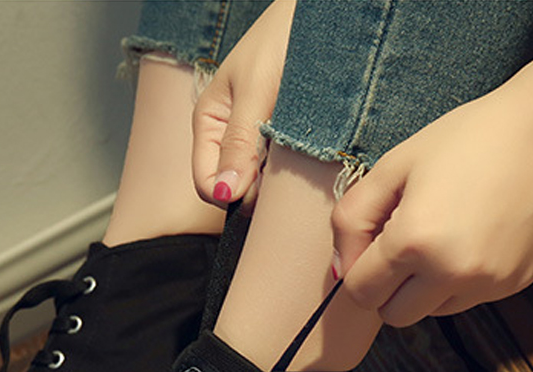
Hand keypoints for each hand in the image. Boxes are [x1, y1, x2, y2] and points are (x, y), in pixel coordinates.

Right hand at [192, 1, 294, 208]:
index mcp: (210, 123)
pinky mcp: (281, 139)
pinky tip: (306, 151)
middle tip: (285, 167)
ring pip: (258, 183)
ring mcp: (255, 139)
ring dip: (277, 181)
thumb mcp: (256, 90)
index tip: (261, 184)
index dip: (231, 193)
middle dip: (256, 189)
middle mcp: (228, 136)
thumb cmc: (285, 35)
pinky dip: (292, 170)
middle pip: (233, 188)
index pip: (207, 184)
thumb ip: (239, 142)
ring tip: (298, 154)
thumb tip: (225, 192)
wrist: (325, 11)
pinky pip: (280, 170)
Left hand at [333, 44, 532, 326]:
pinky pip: (464, 302)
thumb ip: (351, 220)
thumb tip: (340, 271)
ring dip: (421, 289)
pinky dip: (455, 283)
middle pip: (392, 315)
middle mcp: (451, 272)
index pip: (360, 292)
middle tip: (400, 248)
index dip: (358, 270)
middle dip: (386, 289)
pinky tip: (467, 241)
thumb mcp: (393, 167)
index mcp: (414, 242)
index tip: (372, 243)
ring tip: (438, 239)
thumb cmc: (467, 139)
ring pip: (428, 313)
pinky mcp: (513, 284)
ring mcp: (487, 283)